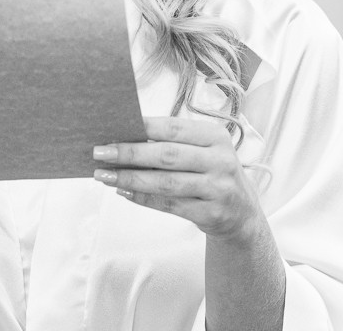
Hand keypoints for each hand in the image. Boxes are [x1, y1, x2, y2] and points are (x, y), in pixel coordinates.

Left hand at [92, 116, 264, 243]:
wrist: (243, 214)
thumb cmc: (212, 174)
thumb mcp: (202, 152)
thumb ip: (171, 143)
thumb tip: (124, 137)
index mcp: (216, 136)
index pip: (173, 128)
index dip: (141, 128)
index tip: (111, 128)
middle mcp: (221, 160)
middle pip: (167, 155)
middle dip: (129, 153)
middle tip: (99, 152)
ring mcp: (219, 189)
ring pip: (166, 182)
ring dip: (130, 178)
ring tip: (104, 175)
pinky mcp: (213, 214)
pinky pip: (169, 205)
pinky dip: (143, 198)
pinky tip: (123, 190)